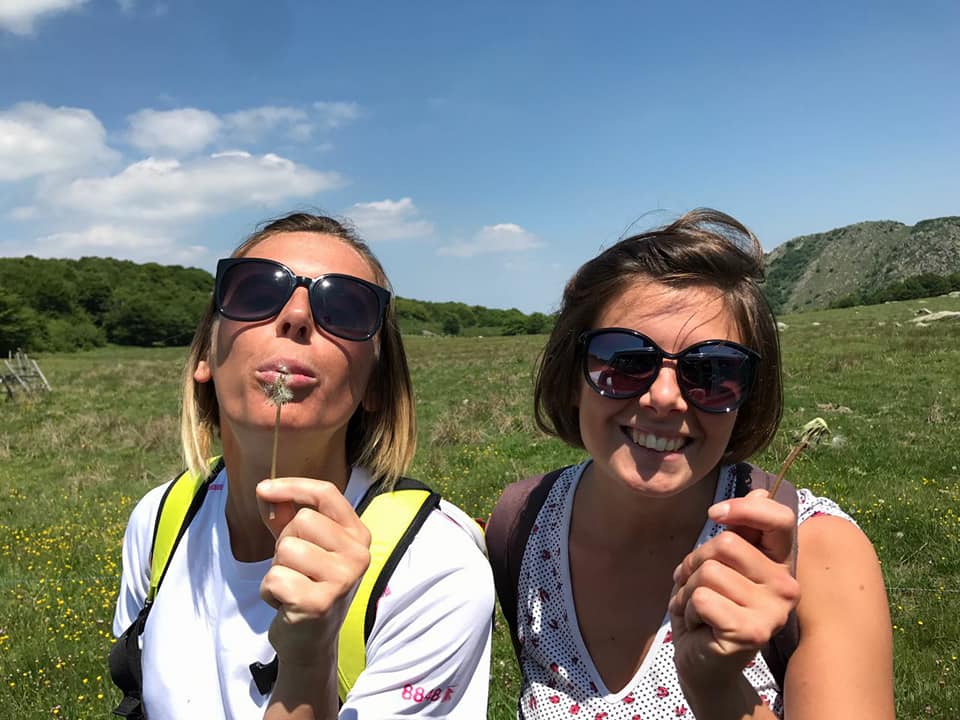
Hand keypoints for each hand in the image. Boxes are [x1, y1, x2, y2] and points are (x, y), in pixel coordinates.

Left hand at [256, 477, 371, 667]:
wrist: (310, 641)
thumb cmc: (305, 584)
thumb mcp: (300, 544)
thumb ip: (285, 514)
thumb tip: (264, 489)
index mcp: (358, 535)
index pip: (327, 494)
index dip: (293, 486)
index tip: (264, 488)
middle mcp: (358, 554)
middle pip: (302, 520)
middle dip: (285, 543)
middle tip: (295, 568)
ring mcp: (343, 579)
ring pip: (287, 548)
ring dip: (277, 569)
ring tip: (291, 585)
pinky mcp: (320, 603)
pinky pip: (275, 578)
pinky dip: (270, 592)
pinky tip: (286, 604)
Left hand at [668, 489, 799, 685]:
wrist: (702, 661)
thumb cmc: (710, 605)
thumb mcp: (722, 562)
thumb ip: (741, 531)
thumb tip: (762, 491)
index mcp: (782, 563)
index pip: (779, 519)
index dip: (743, 508)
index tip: (716, 514)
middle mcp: (786, 586)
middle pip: (725, 544)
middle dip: (695, 563)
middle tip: (696, 586)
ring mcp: (772, 611)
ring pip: (708, 572)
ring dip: (688, 590)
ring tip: (697, 609)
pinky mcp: (751, 632)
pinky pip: (701, 598)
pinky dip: (687, 610)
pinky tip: (699, 626)